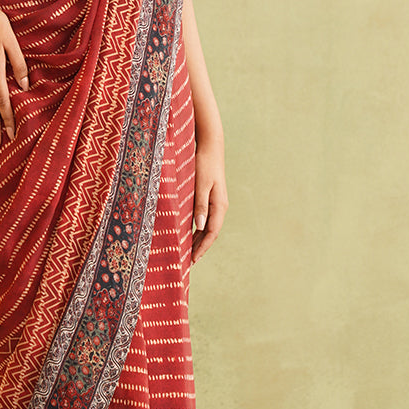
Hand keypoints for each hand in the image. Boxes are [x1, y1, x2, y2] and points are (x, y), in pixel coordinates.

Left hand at [191, 135, 226, 262]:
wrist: (210, 147)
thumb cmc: (203, 164)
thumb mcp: (200, 185)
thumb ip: (200, 206)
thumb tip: (199, 228)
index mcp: (219, 205)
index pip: (211, 233)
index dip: (202, 248)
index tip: (192, 260)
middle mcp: (220, 206)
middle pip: (210, 233)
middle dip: (200, 248)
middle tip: (188, 262)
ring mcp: (216, 202)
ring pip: (208, 227)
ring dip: (199, 240)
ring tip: (188, 252)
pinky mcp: (211, 197)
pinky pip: (205, 218)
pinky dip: (198, 229)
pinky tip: (190, 233)